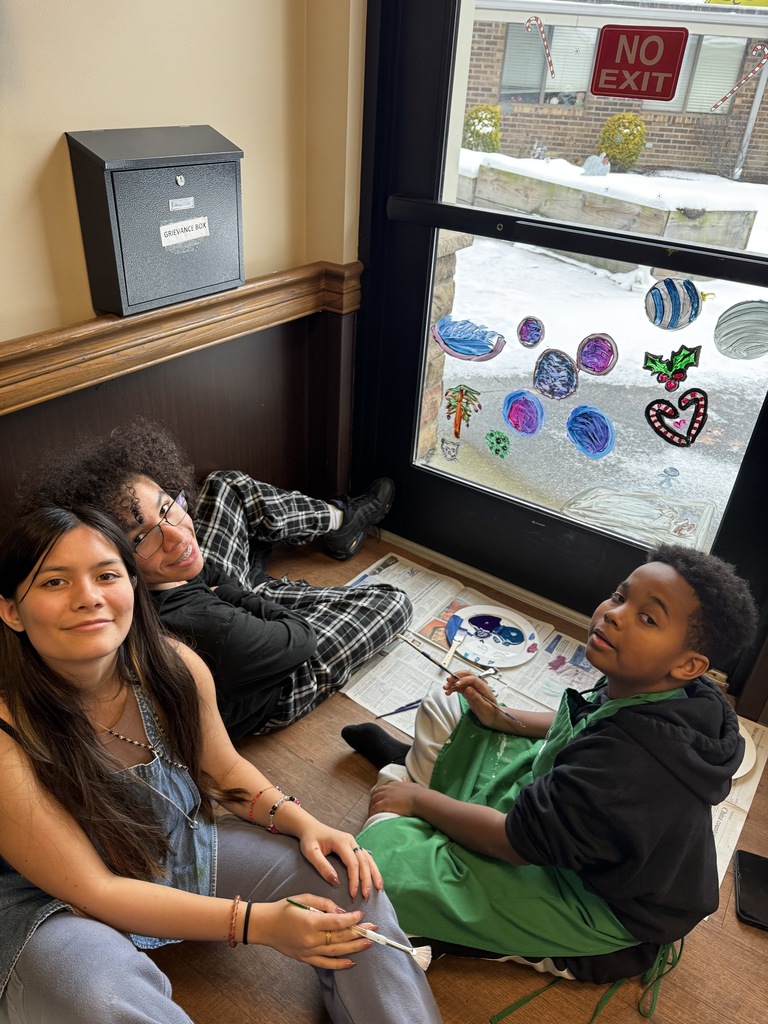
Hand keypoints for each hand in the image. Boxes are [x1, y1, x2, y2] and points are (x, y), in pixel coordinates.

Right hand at [260, 893, 375, 968]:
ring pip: (336, 952)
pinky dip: (339, 964)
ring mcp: (308, 951)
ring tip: (368, 943)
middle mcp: (311, 939)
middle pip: (340, 938)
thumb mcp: (304, 898)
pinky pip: (326, 963)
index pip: (337, 922)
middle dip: (359, 932)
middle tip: (373, 928)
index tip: (362, 914)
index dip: (352, 919)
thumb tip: (341, 912)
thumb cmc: (284, 908)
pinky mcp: (305, 959)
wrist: (265, 926)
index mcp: (310, 922)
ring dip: (354, 948)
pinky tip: (352, 962)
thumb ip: (324, 904)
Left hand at [297, 824, 382, 899]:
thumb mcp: (310, 852)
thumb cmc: (309, 839)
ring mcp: (354, 843)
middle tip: (366, 896)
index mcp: (341, 841)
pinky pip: (366, 858)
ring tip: (379, 889)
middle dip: (366, 880)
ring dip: (374, 874)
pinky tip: (376, 879)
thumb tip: (336, 882)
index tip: (353, 894)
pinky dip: (372, 869)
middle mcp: (351, 840)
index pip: (352, 863)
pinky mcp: (354, 846)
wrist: (310, 827)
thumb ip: (322, 866)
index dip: (354, 880)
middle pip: (364, 862)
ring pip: (368, 859)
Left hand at [367, 778, 420, 818]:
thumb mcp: (411, 785)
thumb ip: (406, 782)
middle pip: (376, 793)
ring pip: (374, 800)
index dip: (380, 793)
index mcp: (395, 784)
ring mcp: (386, 796)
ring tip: (371, 813)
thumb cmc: (419, 794)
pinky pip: (375, 808)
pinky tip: (371, 816)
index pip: (383, 787)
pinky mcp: (385, 803)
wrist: (420, 799)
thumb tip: (404, 777)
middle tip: (373, 806)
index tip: (379, 798)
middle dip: (373, 799)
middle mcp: (388, 789)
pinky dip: (372, 812)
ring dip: (371, 806)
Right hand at [444, 670, 504, 727]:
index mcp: (483, 687)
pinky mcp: (469, 693)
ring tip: (445, 688)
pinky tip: (448, 692)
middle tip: (448, 680)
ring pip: (461, 681)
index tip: (456, 684)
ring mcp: (472, 689)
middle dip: (456, 676)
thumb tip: (468, 688)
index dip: (464, 680)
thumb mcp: (484, 706)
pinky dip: (453, 689)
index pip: (473, 679)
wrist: (493, 718)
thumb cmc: (491, 713)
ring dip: (453, 683)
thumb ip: (476, 697)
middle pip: (466, 676)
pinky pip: (460, 688)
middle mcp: (477, 686)